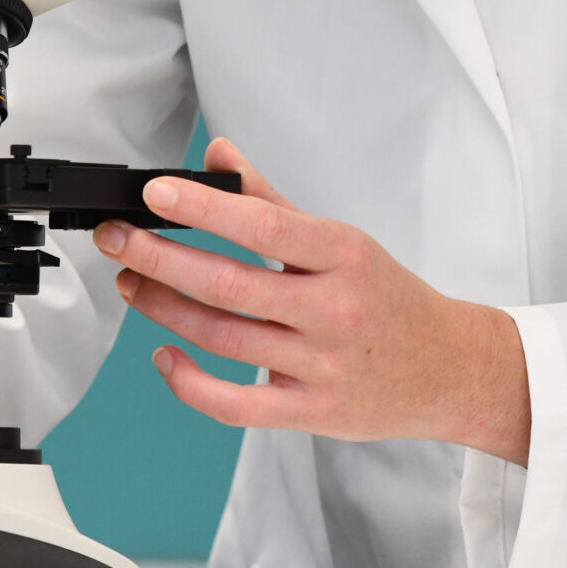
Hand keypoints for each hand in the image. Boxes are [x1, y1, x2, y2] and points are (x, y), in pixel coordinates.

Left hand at [94, 139, 531, 464]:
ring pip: (223, 338)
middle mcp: (333, 310)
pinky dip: (189, 382)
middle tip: (118, 240)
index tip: (155, 195)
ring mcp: (321, 366)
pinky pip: (234, 404)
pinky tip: (163, 356)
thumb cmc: (388, 299)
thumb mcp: (343, 240)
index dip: (204, 208)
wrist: (448, 369)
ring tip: (131, 285)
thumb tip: (217, 155)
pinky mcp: (309, 412)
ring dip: (164, 310)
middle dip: (160, 259)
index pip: (262, 226)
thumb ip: (272, 200)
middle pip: (229, 285)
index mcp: (343, 255)